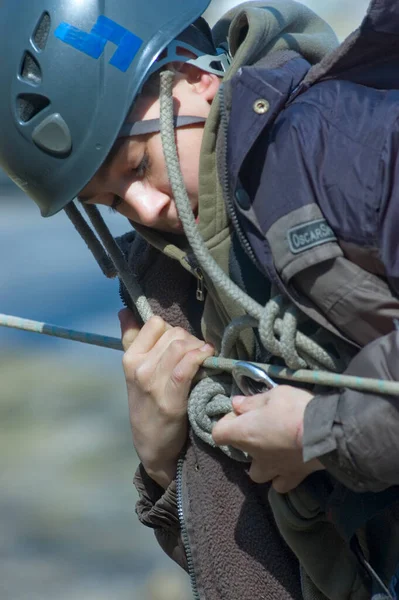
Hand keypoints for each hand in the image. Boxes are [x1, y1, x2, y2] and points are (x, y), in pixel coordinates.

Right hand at [119, 309, 213, 488]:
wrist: (152, 446)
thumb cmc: (147, 405)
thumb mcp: (134, 372)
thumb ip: (131, 340)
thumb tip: (124, 311)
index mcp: (130, 358)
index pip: (154, 323)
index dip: (172, 328)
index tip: (180, 342)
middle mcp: (138, 368)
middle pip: (173, 333)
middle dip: (190, 338)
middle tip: (196, 351)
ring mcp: (153, 383)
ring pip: (181, 345)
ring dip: (198, 347)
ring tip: (203, 356)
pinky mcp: (170, 398)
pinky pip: (186, 366)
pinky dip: (200, 357)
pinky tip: (207, 357)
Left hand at [212, 385, 323, 492]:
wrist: (326, 432)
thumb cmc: (294, 409)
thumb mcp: (273, 395)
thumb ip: (252, 402)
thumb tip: (235, 404)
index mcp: (244, 433)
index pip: (219, 434)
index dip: (227, 423)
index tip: (242, 413)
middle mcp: (255, 456)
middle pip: (240, 456)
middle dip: (247, 444)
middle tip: (263, 430)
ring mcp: (274, 470)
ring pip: (258, 475)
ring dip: (263, 465)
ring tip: (275, 451)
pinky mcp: (294, 477)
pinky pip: (282, 484)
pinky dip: (283, 477)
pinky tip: (290, 464)